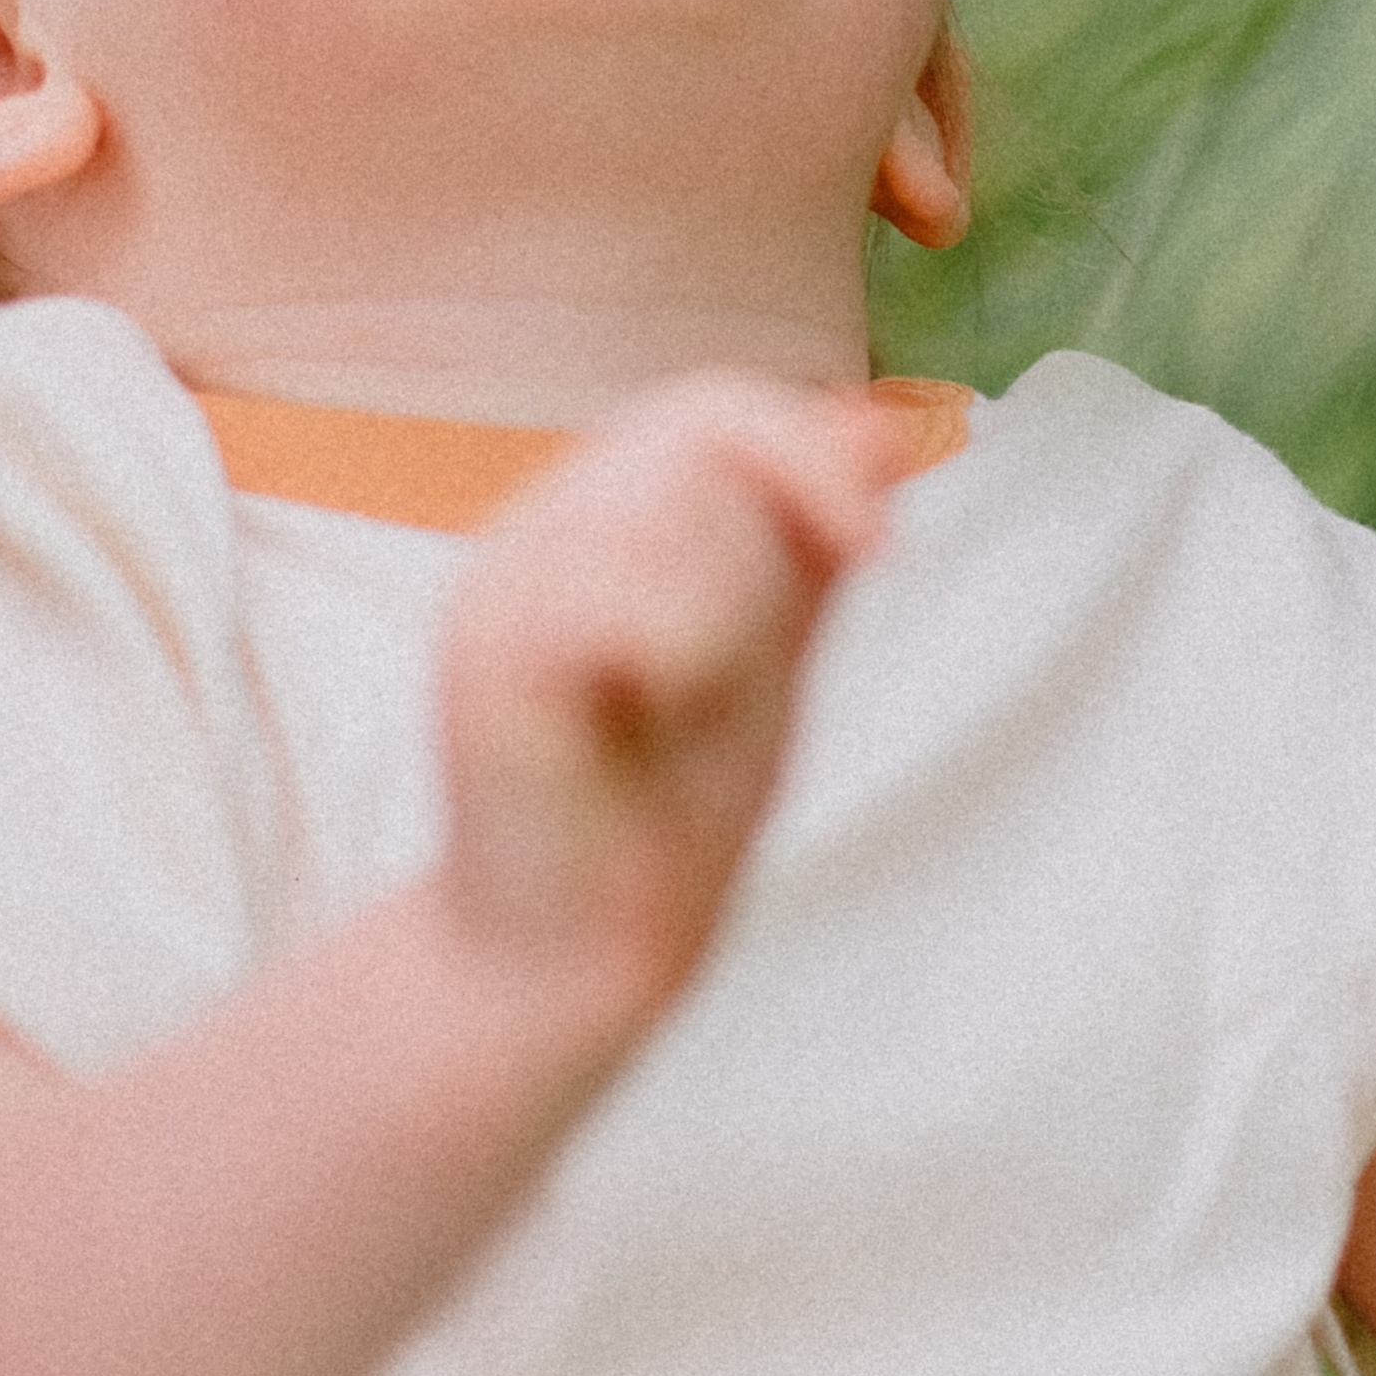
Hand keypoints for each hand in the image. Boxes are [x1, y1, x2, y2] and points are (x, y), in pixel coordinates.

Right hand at [435, 375, 909, 1021]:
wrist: (570, 967)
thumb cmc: (665, 814)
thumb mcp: (767, 658)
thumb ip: (812, 544)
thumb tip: (883, 423)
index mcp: (593, 517)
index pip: (712, 408)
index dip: (811, 454)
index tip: (880, 552)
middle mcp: (535, 530)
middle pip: (698, 441)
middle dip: (768, 558)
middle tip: (732, 681)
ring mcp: (503, 585)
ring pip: (672, 506)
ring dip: (727, 617)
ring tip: (677, 713)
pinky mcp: (492, 656)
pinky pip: (628, 591)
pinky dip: (683, 654)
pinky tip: (650, 719)